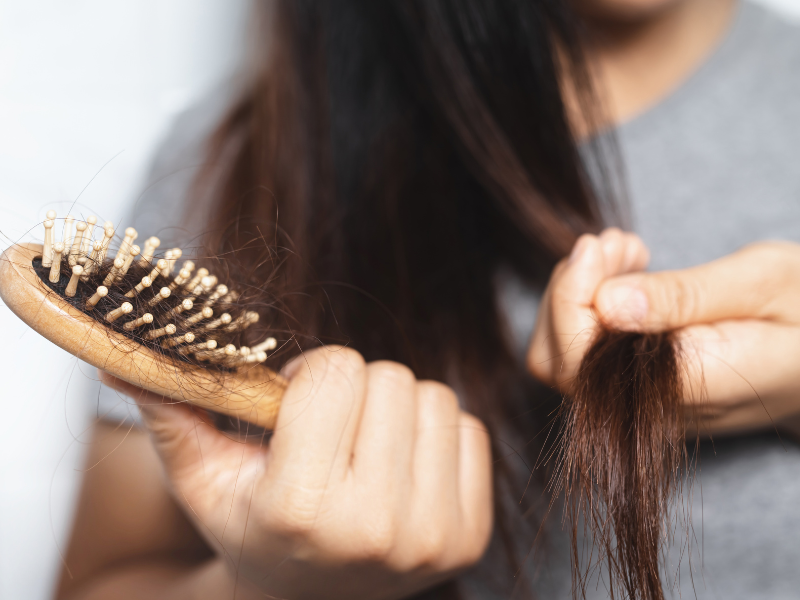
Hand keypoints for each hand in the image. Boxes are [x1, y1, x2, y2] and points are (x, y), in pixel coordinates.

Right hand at [101, 347, 491, 599]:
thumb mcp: (205, 481)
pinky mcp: (470, 536)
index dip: (311, 375)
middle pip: (390, 378)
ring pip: (434, 397)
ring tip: (365, 450)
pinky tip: (400, 469)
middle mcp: (374, 529)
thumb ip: (171, 415)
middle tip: (333, 429)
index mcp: (302, 509)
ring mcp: (433, 538)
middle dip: (355, 389)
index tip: (298, 404)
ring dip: (396, 410)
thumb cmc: (256, 528)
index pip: (336, 372)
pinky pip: (470, 430)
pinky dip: (434, 437)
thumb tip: (121, 356)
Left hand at [528, 232, 799, 434]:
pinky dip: (590, 302)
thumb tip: (608, 303)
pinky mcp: (641, 386)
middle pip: (554, 361)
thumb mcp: (762, 286)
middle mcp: (653, 408)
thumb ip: (684, 298)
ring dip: (577, 291)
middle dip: (568, 290)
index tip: (597, 245)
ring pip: (563, 353)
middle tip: (613, 243)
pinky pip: (589, 350)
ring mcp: (644, 402)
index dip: (570, 296)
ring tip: (627, 251)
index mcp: (686, 388)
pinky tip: (628, 271)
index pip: (578, 359)